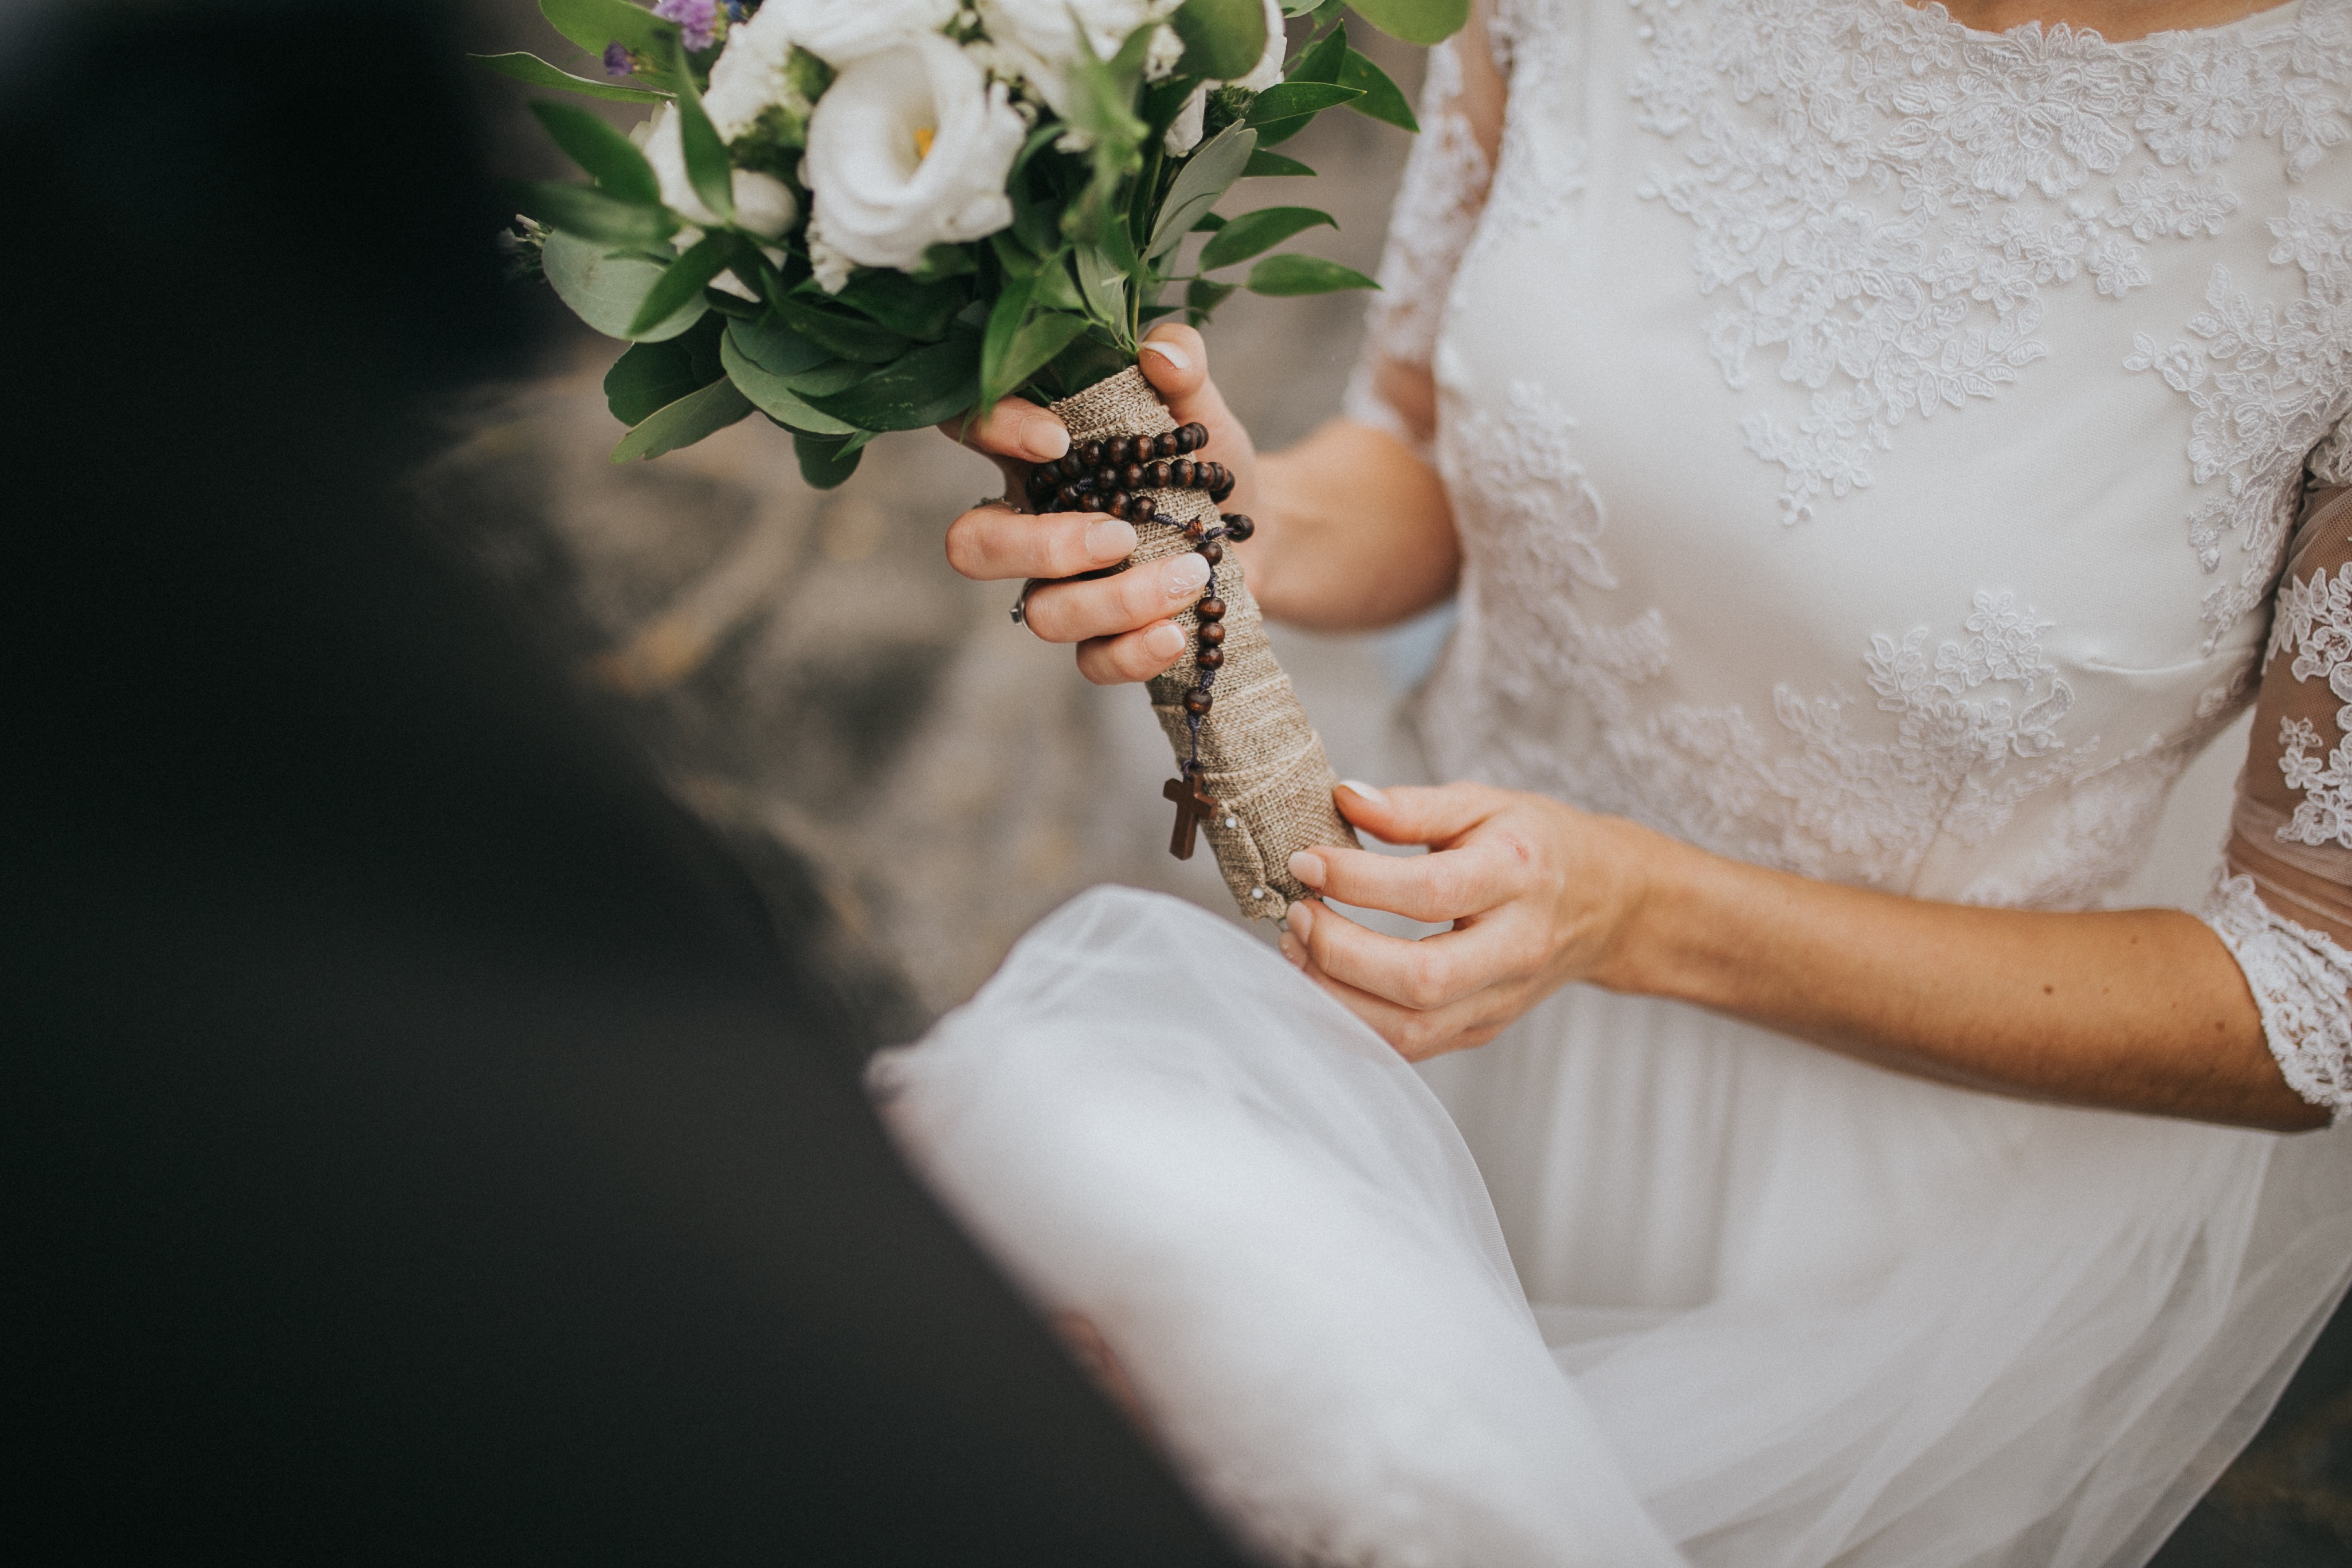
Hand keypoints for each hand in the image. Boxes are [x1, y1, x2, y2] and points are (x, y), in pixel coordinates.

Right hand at [938, 324, 1260, 684]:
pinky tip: (1178, 634)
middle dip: (1040, 546)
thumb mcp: (1201, 408)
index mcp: (1035, 454)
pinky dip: (1133, 653)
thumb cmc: (1208, 463)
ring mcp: (1060, 589)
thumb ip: (1181, 366)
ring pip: (1042, 613)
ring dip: (1117, 601)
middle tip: (1120, 537)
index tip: (1057, 436)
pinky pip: (1090, 662)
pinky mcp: (1100, 640)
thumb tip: (1159, 354)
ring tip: (1190, 576)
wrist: (1262, 535)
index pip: (970, 429)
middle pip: (973, 547)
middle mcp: (1030, 524)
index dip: (991, 431)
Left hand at [1275, 781, 1661, 1060]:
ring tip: (1298, 950)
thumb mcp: (1484, 804)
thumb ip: (1412, 806)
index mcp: (1518, 875)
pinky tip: (1323, 983)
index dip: (1357, 880)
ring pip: (1411, 1029)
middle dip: (1339, 951)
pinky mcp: (1483, 1029)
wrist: (1608, 903)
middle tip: (1296, 913)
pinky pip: (1411, 1047)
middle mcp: (1516, 946)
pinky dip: (1355, 1023)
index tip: (1305, 860)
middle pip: (1421, 978)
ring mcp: (1501, 999)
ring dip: (1337, 997)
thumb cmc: (1536, 845)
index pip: (1431, 891)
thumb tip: (1344, 798)